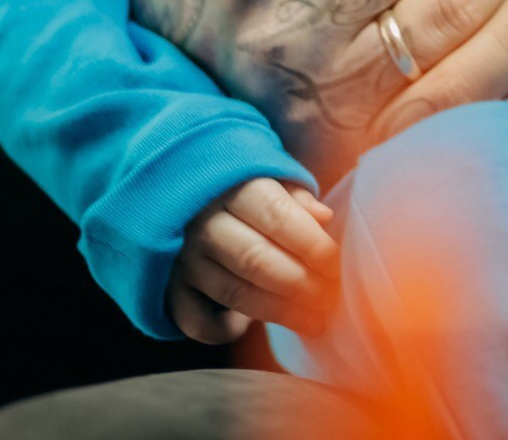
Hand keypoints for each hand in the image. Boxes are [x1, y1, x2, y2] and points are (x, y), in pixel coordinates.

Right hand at [167, 178, 338, 343]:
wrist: (181, 194)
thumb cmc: (241, 189)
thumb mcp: (269, 177)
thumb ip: (296, 197)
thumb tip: (324, 218)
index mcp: (231, 187)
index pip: (276, 216)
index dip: (311, 245)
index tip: (336, 265)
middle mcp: (201, 222)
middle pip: (256, 259)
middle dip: (301, 284)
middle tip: (330, 300)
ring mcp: (182, 259)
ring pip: (234, 293)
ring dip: (278, 311)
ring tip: (312, 320)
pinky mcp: (170, 290)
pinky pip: (197, 321)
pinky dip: (224, 330)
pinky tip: (247, 324)